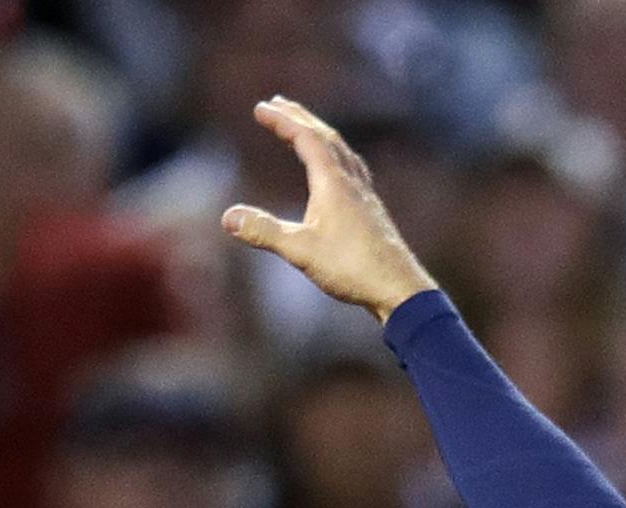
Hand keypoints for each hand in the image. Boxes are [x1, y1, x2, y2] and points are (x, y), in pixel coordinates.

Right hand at [221, 97, 435, 323]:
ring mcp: (365, 193)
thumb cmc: (351, 268)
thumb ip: (265, 232)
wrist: (397, 287)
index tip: (260, 108)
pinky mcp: (372, 210)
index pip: (305, 137)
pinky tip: (340, 169)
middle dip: (300, 117)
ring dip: (321, 133)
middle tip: (279, 103)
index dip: (281, 120)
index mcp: (332, 181)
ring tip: (307, 129)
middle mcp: (351, 179)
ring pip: (342, 150)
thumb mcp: (301, 251)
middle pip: (325, 136)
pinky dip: (339, 156)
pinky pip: (353, 169)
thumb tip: (228, 218)